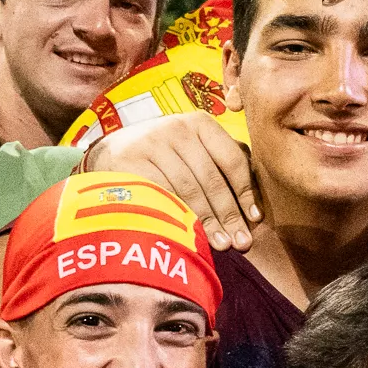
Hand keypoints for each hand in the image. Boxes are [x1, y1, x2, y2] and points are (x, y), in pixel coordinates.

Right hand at [86, 112, 255, 249]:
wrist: (113, 150)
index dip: (245, 192)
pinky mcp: (131, 161)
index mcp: (200, 123)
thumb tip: (252, 206)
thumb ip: (221, 164)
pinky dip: (179, 216)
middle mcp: (177, 128)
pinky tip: (190, 233)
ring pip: (189, 189)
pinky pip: (162, 194)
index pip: (232, 160)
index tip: (253, 219)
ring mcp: (152, 143)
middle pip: (211, 178)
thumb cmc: (166, 156)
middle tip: (241, 242)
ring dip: (207, 221)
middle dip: (228, 214)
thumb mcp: (193, 149)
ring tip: (221, 244)